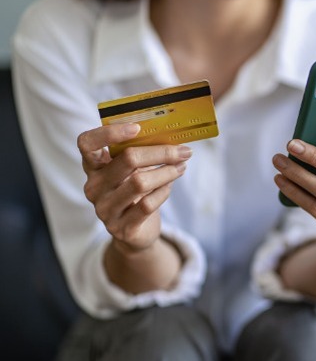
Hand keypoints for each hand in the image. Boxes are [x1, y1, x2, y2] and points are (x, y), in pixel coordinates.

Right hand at [77, 123, 191, 252]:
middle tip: (183, 151)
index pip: (87, 143)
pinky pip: (147, 205)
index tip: (137, 127)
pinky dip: (164, 192)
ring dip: (167, 172)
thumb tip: (173, 141)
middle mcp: (94, 187)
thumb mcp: (133, 172)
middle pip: (127, 159)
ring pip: (140, 182)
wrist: (135, 232)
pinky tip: (170, 187)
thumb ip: (142, 155)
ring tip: (181, 167)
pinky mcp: (121, 227)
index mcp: (93, 167)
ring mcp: (105, 209)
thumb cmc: (135, 194)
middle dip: (161, 152)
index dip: (109, 133)